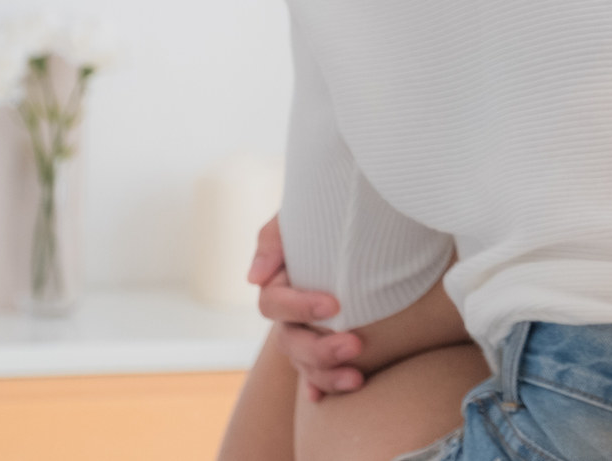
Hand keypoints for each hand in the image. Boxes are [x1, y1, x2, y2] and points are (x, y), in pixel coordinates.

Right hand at [248, 215, 366, 399]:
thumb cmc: (324, 217)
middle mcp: (288, 315)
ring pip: (305, 364)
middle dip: (320, 349)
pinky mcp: (326, 345)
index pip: (275, 304)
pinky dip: (321, 387)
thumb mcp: (298, 217)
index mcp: (278, 285)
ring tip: (357, 378)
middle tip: (355, 345)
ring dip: (327, 374)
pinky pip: (319, 375)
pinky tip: (332, 395)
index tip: (335, 305)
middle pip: (290, 342)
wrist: (356, 226)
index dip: (300, 308)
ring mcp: (306, 334)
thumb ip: (273, 239)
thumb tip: (254, 278)